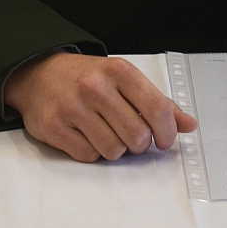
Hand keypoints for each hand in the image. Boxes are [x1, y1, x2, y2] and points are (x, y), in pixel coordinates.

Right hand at [2, 52, 197, 162]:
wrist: (39, 74)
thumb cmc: (86, 77)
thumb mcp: (124, 79)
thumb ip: (157, 102)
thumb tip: (188, 124)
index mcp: (118, 71)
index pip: (157, 108)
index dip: (167, 131)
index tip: (165, 139)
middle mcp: (95, 86)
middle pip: (137, 136)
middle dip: (140, 143)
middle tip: (132, 136)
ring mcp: (73, 107)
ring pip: (114, 150)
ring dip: (115, 148)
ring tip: (106, 132)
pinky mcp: (54, 127)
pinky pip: (88, 156)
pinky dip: (92, 152)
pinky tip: (86, 135)